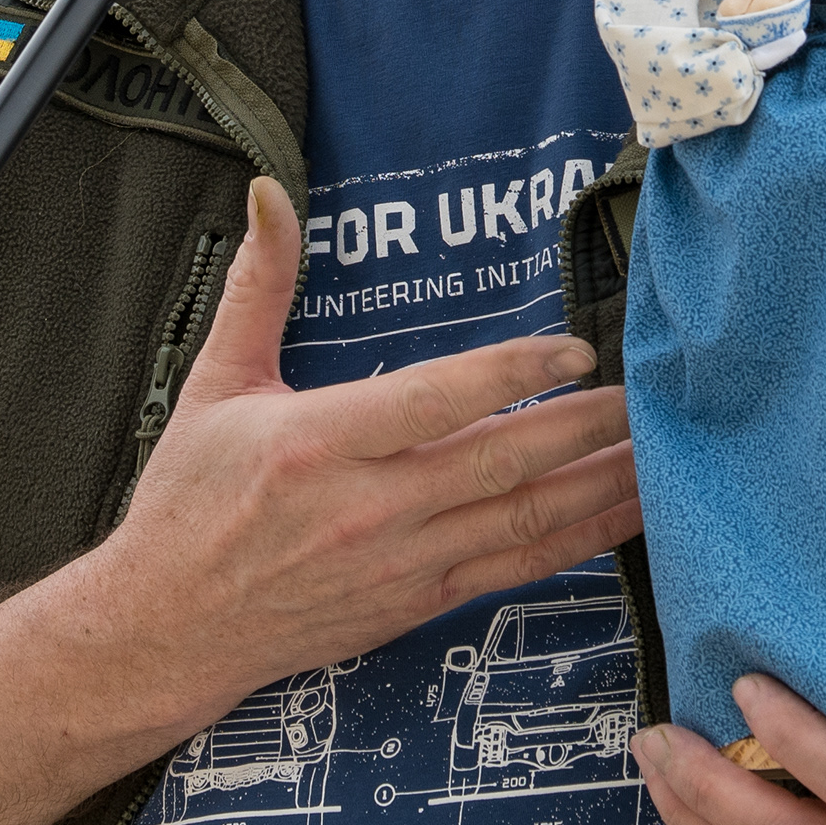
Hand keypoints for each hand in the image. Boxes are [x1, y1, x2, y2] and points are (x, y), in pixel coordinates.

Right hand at [92, 178, 644, 730]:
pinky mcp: (416, 603)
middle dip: (585, 427)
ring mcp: (399, 563)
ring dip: (598, 486)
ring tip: (659, 453)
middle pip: (499, 463)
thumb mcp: (215, 383)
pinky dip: (576, 543)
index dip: (510, 371)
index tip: (573, 345)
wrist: (167, 629)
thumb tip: (268, 195)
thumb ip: (259, 286)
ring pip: (521, 521)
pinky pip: (513, 570)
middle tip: (648, 394)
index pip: (434, 400)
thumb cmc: (189, 504)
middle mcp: (367, 508)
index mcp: (317, 443)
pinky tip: (621, 517)